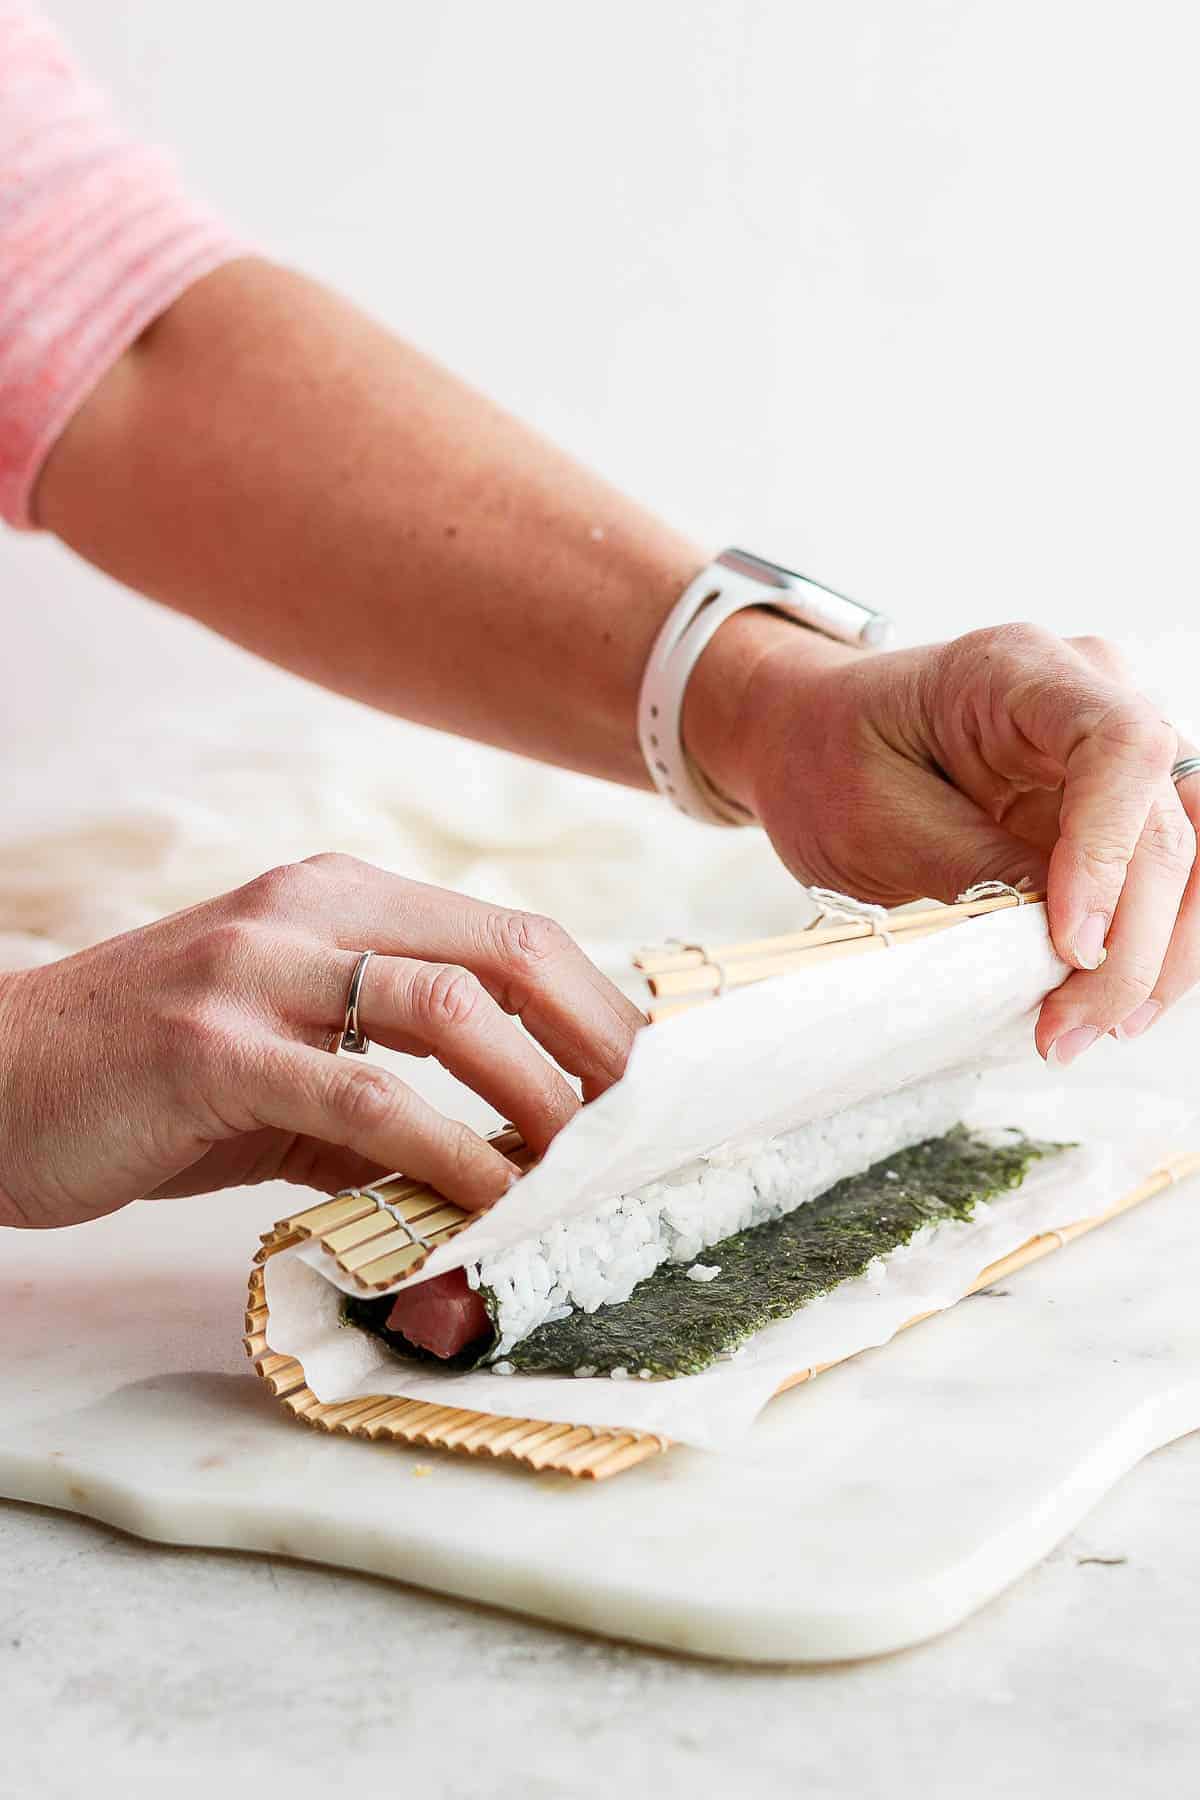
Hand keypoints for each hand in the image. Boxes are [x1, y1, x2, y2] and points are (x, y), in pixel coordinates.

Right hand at [0, 855, 643, 1229]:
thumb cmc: (145, 1081)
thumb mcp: (282, 1062)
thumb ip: (382, 1092)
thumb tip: (501, 1159)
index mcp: (335, 898)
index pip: (504, 935)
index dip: (593, 1008)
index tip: (645, 1088)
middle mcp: (306, 910)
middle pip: (503, 952)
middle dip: (596, 1043)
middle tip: (645, 1129)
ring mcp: (255, 969)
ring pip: (447, 1010)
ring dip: (538, 1095)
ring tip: (584, 1168)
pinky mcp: (209, 1047)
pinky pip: (363, 1093)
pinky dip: (447, 1150)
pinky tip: (487, 1199)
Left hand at [724, 623, 1196, 1063]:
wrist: (813, 741)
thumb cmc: (830, 760)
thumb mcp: (877, 822)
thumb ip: (978, 871)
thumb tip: (1069, 944)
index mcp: (1018, 673)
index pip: (1121, 745)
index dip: (1110, 851)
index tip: (1070, 942)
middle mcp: (1091, 696)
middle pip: (1169, 818)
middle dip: (1132, 941)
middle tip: (1070, 1025)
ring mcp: (1114, 753)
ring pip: (1195, 854)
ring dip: (1160, 955)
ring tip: (1095, 1027)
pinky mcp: (1116, 808)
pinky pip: (1169, 878)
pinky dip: (1149, 947)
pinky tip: (1105, 1004)